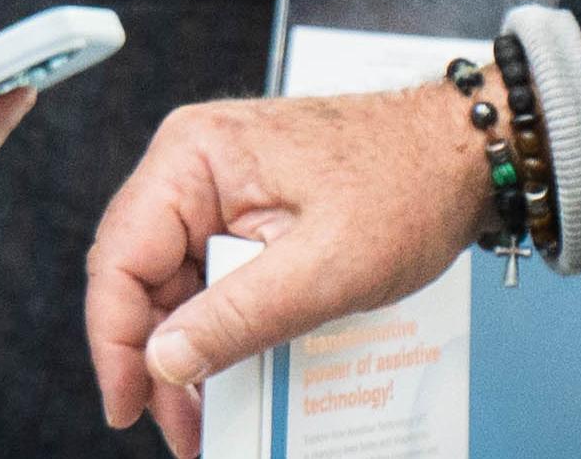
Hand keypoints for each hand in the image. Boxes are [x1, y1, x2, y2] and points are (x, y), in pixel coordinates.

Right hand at [84, 85, 485, 455]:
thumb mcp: (324, 268)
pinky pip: (212, 274)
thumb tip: (164, 361)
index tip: (127, 406)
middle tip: (180, 426)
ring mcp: (219, 186)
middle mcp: (194, 164)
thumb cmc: (408, 184)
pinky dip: (220, 325)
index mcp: (195, 157)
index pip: (119, 257)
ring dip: (188, 348)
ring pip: (174, 282)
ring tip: (208, 412)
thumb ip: (238, 316)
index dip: (114, 342)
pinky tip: (235, 367)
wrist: (467, 153)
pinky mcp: (245, 208)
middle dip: (155, 357)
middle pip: (139, 275)